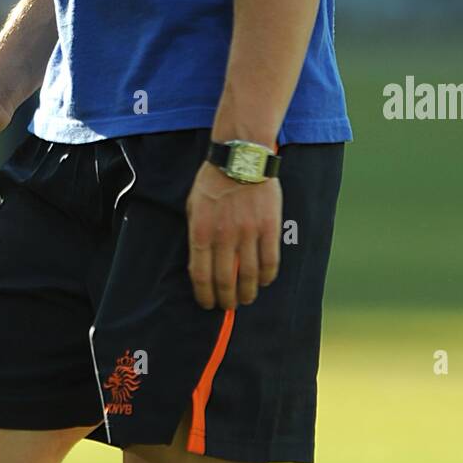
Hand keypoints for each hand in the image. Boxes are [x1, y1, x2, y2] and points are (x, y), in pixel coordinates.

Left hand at [186, 161, 281, 309]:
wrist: (240, 157)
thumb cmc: (213, 180)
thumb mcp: (193, 205)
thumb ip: (196, 232)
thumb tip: (199, 261)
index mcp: (201, 231)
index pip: (201, 275)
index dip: (204, 295)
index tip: (207, 304)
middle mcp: (223, 236)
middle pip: (225, 280)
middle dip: (226, 299)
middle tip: (229, 305)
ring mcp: (248, 233)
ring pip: (249, 276)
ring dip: (248, 293)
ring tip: (247, 298)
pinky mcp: (269, 227)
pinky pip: (270, 261)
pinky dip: (267, 277)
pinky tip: (265, 281)